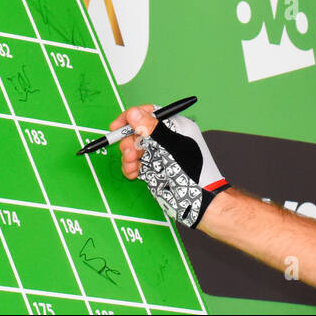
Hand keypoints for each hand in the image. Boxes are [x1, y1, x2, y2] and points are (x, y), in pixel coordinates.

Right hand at [110, 105, 228, 227]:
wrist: (199, 202)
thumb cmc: (192, 171)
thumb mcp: (172, 146)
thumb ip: (152, 129)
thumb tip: (133, 113)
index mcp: (175, 127)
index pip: (150, 114)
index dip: (132, 117)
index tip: (116, 126)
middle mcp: (166, 139)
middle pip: (138, 132)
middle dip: (129, 142)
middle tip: (130, 152)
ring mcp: (158, 155)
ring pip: (134, 149)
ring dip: (128, 156)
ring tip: (132, 165)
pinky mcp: (152, 170)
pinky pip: (135, 164)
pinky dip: (130, 168)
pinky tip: (133, 174)